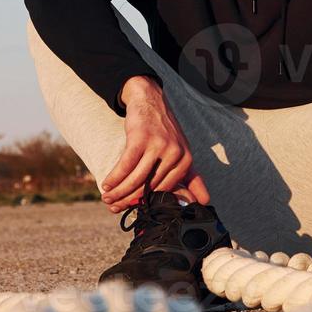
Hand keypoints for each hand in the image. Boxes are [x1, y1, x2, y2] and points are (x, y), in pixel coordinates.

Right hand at [100, 76, 209, 211]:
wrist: (151, 101)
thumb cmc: (164, 132)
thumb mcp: (182, 153)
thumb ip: (192, 178)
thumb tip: (204, 202)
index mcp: (186, 161)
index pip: (164, 190)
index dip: (146, 203)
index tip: (131, 209)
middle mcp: (175, 154)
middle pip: (149, 186)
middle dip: (128, 200)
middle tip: (113, 207)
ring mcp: (158, 145)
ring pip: (136, 179)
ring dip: (118, 192)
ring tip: (107, 198)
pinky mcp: (140, 139)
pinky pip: (125, 165)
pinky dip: (114, 178)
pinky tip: (107, 184)